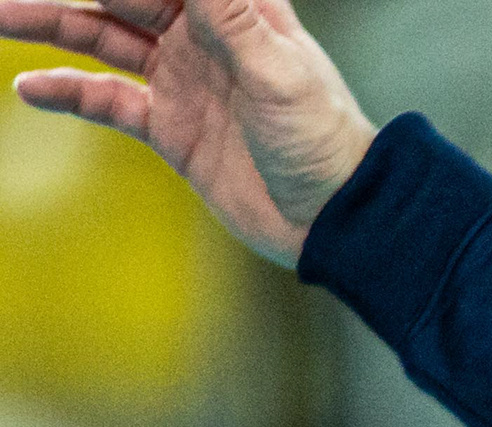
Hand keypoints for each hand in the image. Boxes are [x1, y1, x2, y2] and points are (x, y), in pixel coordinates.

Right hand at [2, 0, 375, 270]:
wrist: (338, 220)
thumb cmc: (327, 142)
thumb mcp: (279, 72)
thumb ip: (230, 15)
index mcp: (236, 10)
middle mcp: (202, 36)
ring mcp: (181, 80)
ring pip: (100, 38)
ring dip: (48, 24)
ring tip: (0, 14)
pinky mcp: (169, 128)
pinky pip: (106, 102)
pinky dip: (67, 93)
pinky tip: (29, 88)